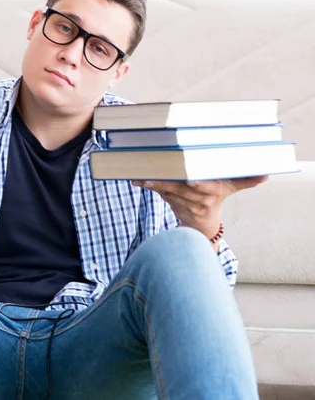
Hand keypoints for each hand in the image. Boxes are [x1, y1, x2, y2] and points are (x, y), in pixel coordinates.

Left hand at [131, 176, 268, 238]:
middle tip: (152, 175)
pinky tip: (135, 178)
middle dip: (166, 181)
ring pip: (165, 190)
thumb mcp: (231, 188)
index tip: (190, 179)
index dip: (197, 184)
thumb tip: (266, 175)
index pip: (204, 188)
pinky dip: (147, 184)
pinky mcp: (168, 200)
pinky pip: (157, 191)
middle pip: (179, 188)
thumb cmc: (216, 199)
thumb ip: (245, 180)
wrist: (201, 226)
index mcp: (210, 193)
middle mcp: (194, 199)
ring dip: (152, 183)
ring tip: (140, 176)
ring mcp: (180, 201)